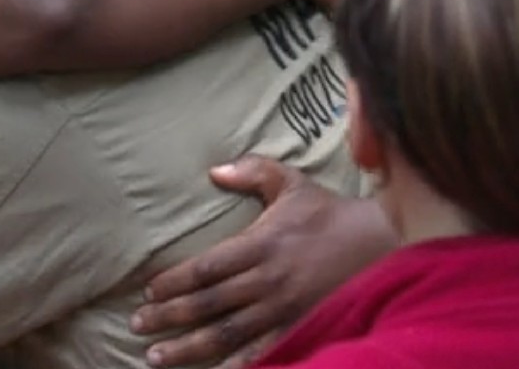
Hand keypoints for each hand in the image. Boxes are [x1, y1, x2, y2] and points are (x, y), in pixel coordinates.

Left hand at [130, 157, 394, 368]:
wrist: (380, 244)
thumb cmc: (328, 213)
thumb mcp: (291, 183)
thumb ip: (252, 171)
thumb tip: (214, 170)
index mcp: (260, 244)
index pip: (206, 268)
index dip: (173, 282)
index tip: (147, 293)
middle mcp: (267, 280)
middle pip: (208, 304)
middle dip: (169, 317)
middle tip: (138, 327)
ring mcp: (283, 309)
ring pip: (227, 334)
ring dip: (189, 348)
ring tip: (157, 357)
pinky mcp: (300, 327)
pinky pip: (263, 352)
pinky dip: (236, 365)